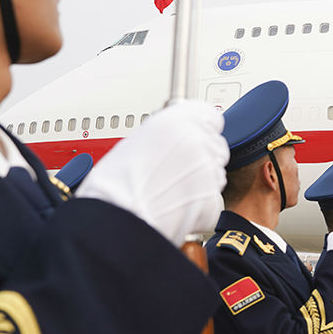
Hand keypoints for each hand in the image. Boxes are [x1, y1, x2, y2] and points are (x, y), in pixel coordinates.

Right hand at [79, 101, 227, 245]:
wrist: (119, 217)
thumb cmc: (116, 183)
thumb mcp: (139, 139)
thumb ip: (168, 133)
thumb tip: (178, 136)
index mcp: (178, 121)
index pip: (210, 116)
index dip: (201, 129)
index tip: (194, 138)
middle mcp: (197, 142)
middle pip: (216, 146)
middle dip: (201, 157)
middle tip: (176, 171)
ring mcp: (209, 171)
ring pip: (216, 174)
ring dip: (201, 181)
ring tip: (171, 191)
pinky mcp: (212, 199)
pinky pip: (212, 200)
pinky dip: (200, 206)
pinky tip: (176, 206)